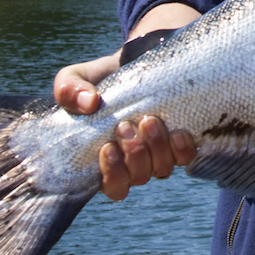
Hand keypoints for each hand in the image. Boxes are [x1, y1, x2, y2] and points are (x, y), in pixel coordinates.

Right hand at [53, 52, 196, 200]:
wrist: (129, 66)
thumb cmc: (98, 81)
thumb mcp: (75, 80)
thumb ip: (68, 90)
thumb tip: (88, 104)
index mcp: (106, 160)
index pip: (113, 187)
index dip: (113, 174)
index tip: (107, 147)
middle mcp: (134, 163)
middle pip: (139, 177)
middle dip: (134, 153)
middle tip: (126, 125)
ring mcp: (159, 152)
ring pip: (162, 168)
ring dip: (157, 148)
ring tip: (149, 120)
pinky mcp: (180, 140)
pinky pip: (186, 156)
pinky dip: (182, 148)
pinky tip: (177, 132)